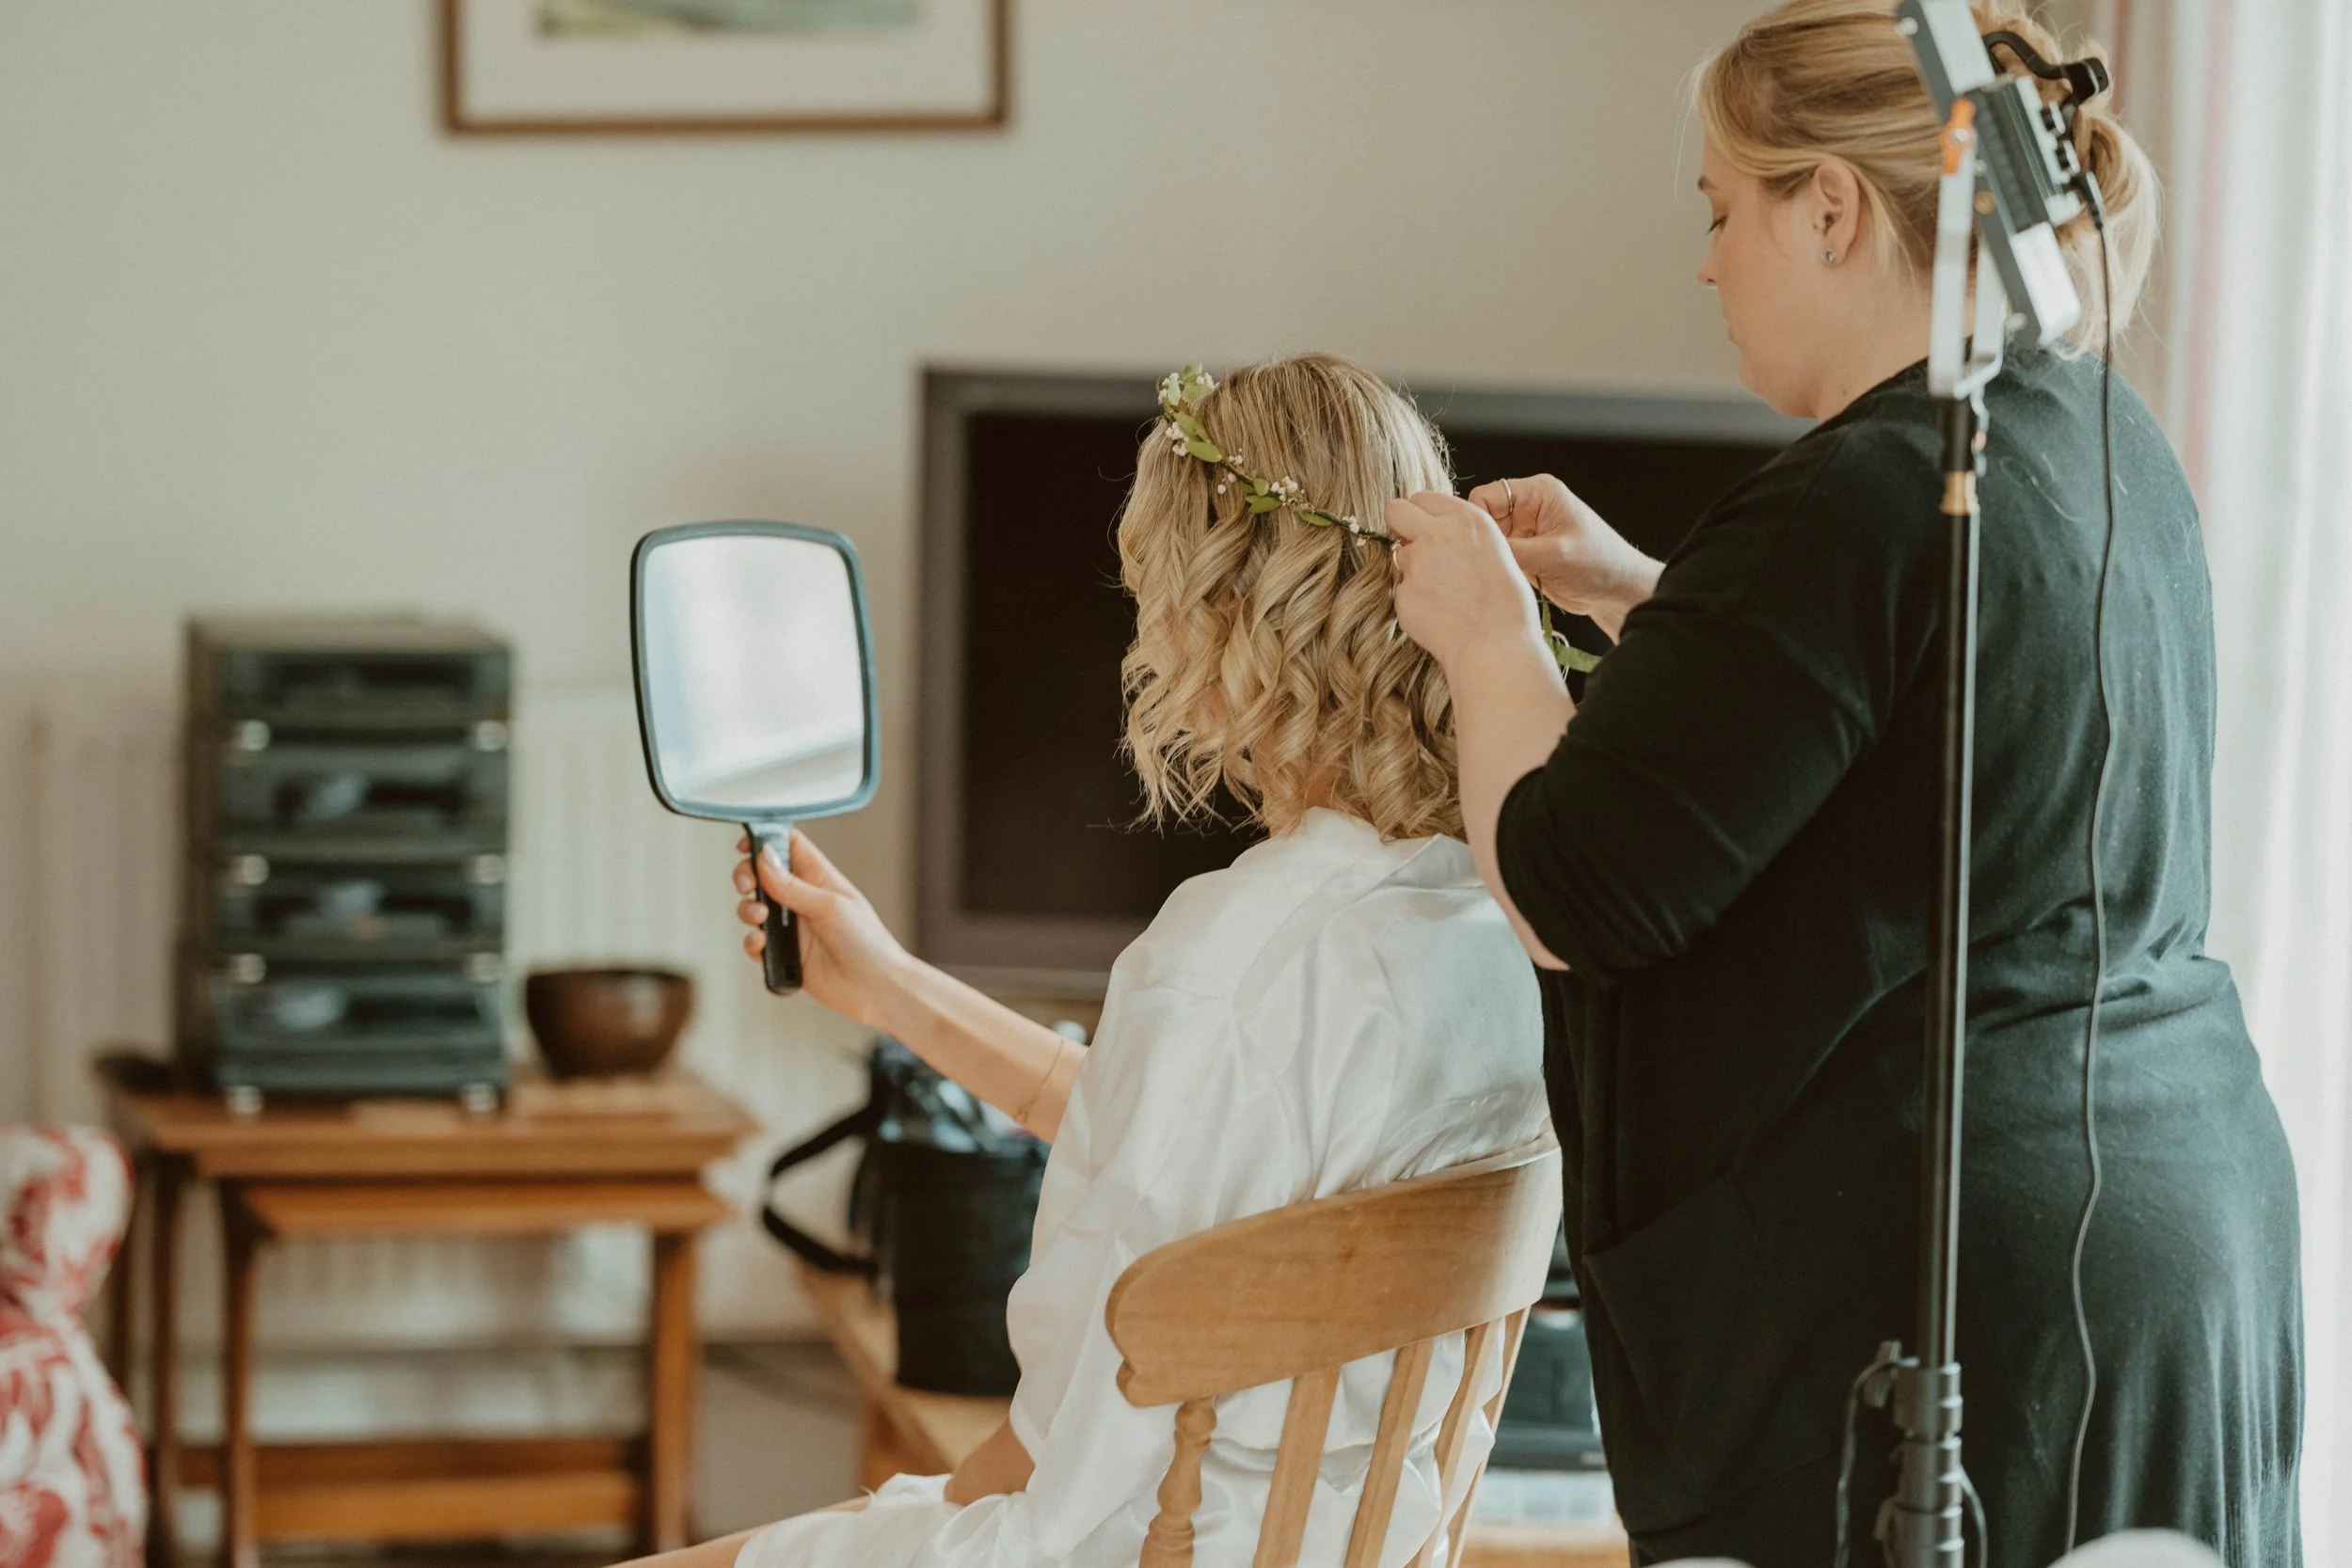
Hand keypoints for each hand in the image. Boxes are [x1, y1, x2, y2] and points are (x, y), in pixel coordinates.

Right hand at [733, 830, 913, 1032]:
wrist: (875, 988)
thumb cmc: (866, 942)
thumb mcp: (829, 906)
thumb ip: (793, 885)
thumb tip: (764, 857)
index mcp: (820, 878)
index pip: (789, 846)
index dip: (766, 839)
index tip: (746, 844)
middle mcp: (803, 899)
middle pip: (763, 875)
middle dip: (747, 875)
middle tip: (747, 884)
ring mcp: (793, 927)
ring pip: (755, 908)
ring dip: (747, 909)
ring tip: (760, 917)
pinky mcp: (786, 954)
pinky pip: (757, 943)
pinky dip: (752, 942)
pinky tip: (761, 943)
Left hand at [1384, 490, 1545, 671]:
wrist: (1497, 646)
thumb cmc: (1506, 605)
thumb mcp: (1495, 552)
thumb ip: (1462, 536)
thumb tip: (1435, 532)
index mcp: (1467, 519)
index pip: (1423, 497)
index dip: (1423, 515)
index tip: (1428, 530)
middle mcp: (1437, 533)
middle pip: (1395, 510)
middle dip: (1400, 525)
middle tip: (1414, 547)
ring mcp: (1416, 563)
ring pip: (1399, 555)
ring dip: (1413, 569)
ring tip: (1444, 594)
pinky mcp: (1403, 593)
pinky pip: (1402, 590)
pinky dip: (1415, 601)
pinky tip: (1439, 614)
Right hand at [1464, 474, 1661, 640]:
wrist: (1619, 592)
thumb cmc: (1599, 565)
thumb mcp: (1553, 555)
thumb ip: (1512, 550)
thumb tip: (1474, 548)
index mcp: (1538, 493)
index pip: (1486, 496)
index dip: (1475, 518)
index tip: (1475, 544)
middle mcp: (1528, 509)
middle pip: (1484, 519)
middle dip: (1483, 542)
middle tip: (1484, 565)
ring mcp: (1526, 533)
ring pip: (1489, 541)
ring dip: (1491, 558)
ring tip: (1498, 575)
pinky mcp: (1526, 555)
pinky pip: (1500, 558)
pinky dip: (1498, 569)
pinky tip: (1502, 581)